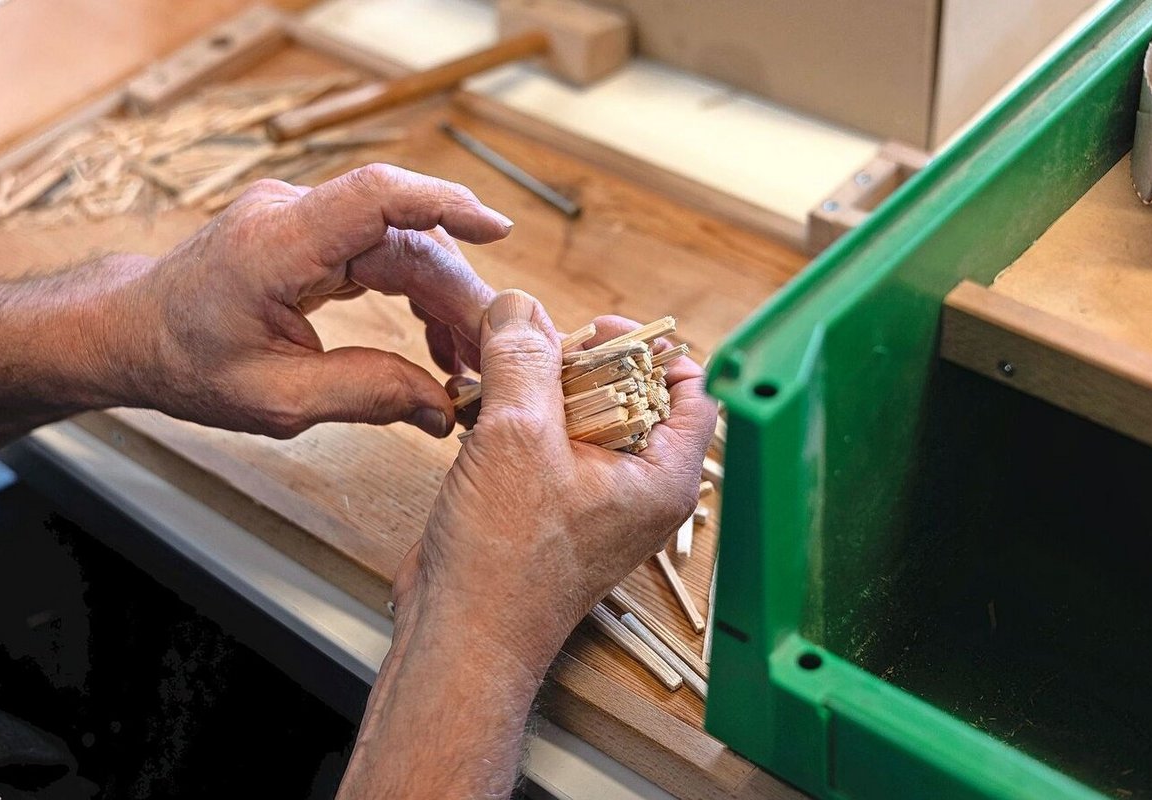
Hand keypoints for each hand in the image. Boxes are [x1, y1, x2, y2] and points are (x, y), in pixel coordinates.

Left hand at [110, 163, 510, 438]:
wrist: (132, 333)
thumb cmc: (187, 363)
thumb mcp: (275, 400)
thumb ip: (364, 395)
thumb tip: (442, 407)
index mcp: (275, 245)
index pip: (375, 197)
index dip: (443, 203)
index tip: (498, 228)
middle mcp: (292, 214)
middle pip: (404, 235)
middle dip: (458, 293)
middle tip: (491, 356)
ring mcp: (303, 217)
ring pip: (402, 244)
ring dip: (443, 297)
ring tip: (466, 359)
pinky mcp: (313, 232)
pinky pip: (382, 252)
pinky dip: (416, 293)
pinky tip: (434, 342)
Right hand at [395, 290, 717, 675]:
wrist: (461, 635)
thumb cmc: (505, 562)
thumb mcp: (517, 438)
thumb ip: (525, 361)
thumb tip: (520, 306)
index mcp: (661, 478)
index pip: (690, 390)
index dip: (650, 348)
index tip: (599, 329)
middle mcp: (637, 489)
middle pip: (630, 394)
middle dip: (580, 362)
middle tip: (535, 348)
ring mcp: (594, 499)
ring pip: (581, 416)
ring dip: (539, 388)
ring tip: (499, 373)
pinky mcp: (551, 505)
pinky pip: (547, 443)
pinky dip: (517, 419)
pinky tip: (480, 409)